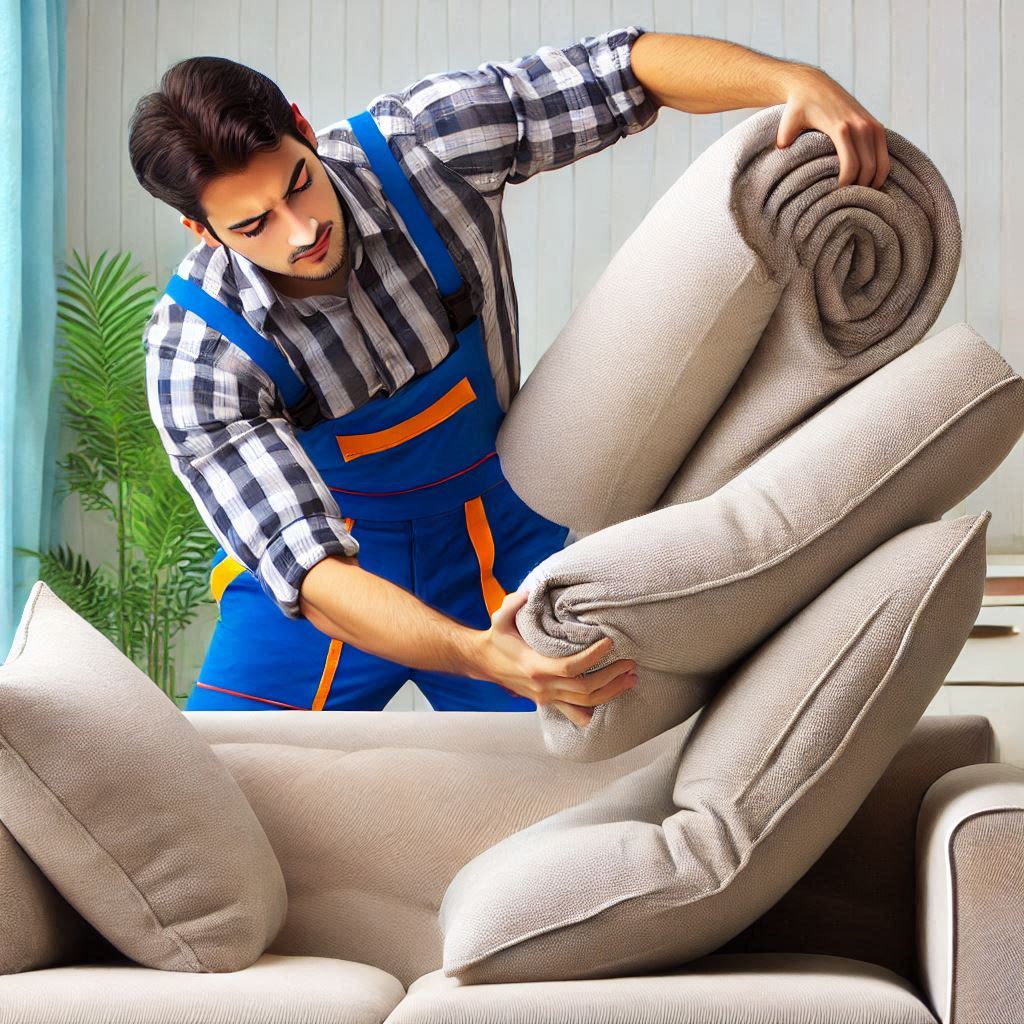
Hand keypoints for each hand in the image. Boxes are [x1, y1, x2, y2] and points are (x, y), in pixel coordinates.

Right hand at [473, 588, 637, 726]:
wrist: (483, 661)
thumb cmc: (496, 638)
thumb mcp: (500, 618)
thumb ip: (513, 604)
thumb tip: (529, 592)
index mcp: (533, 666)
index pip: (570, 668)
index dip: (593, 658)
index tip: (610, 643)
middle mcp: (542, 686)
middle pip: (584, 690)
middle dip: (611, 677)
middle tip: (630, 663)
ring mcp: (546, 697)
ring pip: (585, 704)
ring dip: (611, 692)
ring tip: (630, 679)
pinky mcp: (548, 701)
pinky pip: (575, 712)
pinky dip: (594, 709)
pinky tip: (611, 698)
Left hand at [776, 67, 890, 188]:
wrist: (814, 85)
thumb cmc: (798, 108)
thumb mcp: (788, 123)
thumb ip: (785, 140)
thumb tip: (782, 154)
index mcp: (841, 128)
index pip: (851, 166)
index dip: (846, 186)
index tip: (835, 198)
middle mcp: (861, 126)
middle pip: (867, 169)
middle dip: (859, 189)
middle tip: (846, 203)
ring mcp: (871, 126)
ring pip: (880, 164)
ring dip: (872, 183)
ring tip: (858, 198)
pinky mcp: (876, 126)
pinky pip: (884, 155)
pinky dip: (880, 172)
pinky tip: (868, 184)